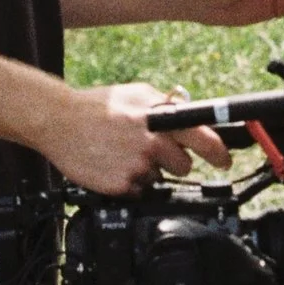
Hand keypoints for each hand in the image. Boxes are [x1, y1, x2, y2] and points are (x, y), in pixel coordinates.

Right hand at [33, 82, 230, 194]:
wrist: (58, 120)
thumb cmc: (96, 106)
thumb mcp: (135, 94)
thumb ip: (165, 105)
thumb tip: (190, 114)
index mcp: (157, 118)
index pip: (202, 137)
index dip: (218, 152)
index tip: (225, 161)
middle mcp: (150, 142)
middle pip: (183, 165)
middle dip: (173, 161)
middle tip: (152, 151)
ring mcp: (136, 166)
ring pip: (158, 179)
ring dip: (147, 170)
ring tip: (123, 153)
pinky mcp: (121, 185)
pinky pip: (137, 190)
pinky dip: (128, 181)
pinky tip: (113, 164)